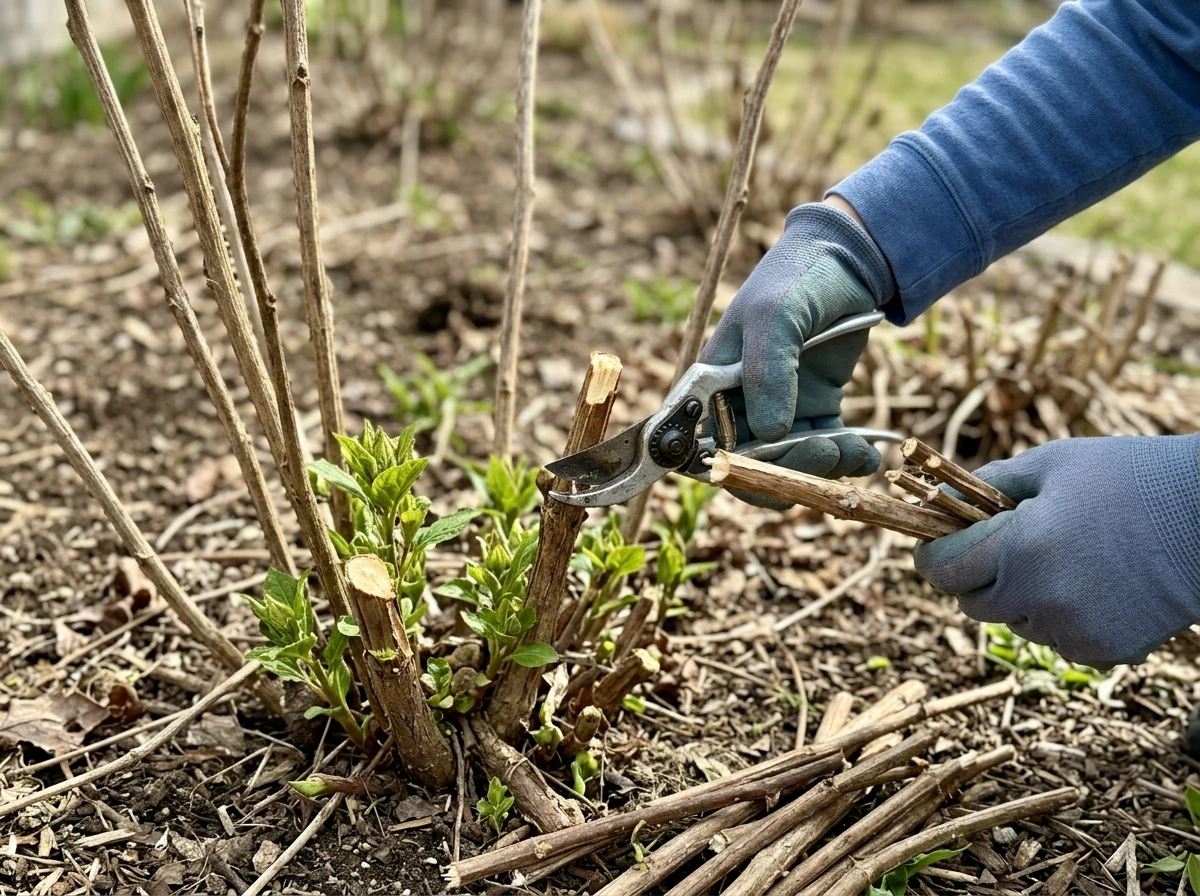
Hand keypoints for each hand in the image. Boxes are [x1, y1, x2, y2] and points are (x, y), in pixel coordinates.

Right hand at [699, 201, 895, 506]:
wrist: (852, 259)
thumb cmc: (799, 278)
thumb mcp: (776, 317)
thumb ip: (766, 374)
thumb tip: (767, 435)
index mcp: (712, 383)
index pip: (704, 444)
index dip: (726, 468)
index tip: (762, 473)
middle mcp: (741, 401)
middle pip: (750, 463)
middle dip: (786, 471)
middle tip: (824, 453)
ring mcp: (780, 407)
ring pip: (790, 464)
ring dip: (819, 469)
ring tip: (850, 451)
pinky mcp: (816, 407)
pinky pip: (825, 449)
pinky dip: (847, 460)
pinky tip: (866, 454)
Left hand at [914, 435, 1199, 668]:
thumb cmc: (1132, 477)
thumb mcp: (1053, 464)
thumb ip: (991, 482)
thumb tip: (948, 498)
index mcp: (1019, 549)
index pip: (943, 571)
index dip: (933, 556)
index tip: (934, 546)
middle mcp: (1040, 598)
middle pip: (972, 604)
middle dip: (976, 577)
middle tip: (1000, 549)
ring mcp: (1073, 630)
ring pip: (1015, 623)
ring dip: (1020, 598)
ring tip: (1058, 560)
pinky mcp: (1104, 651)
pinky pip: (1058, 639)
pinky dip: (1061, 618)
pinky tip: (1091, 584)